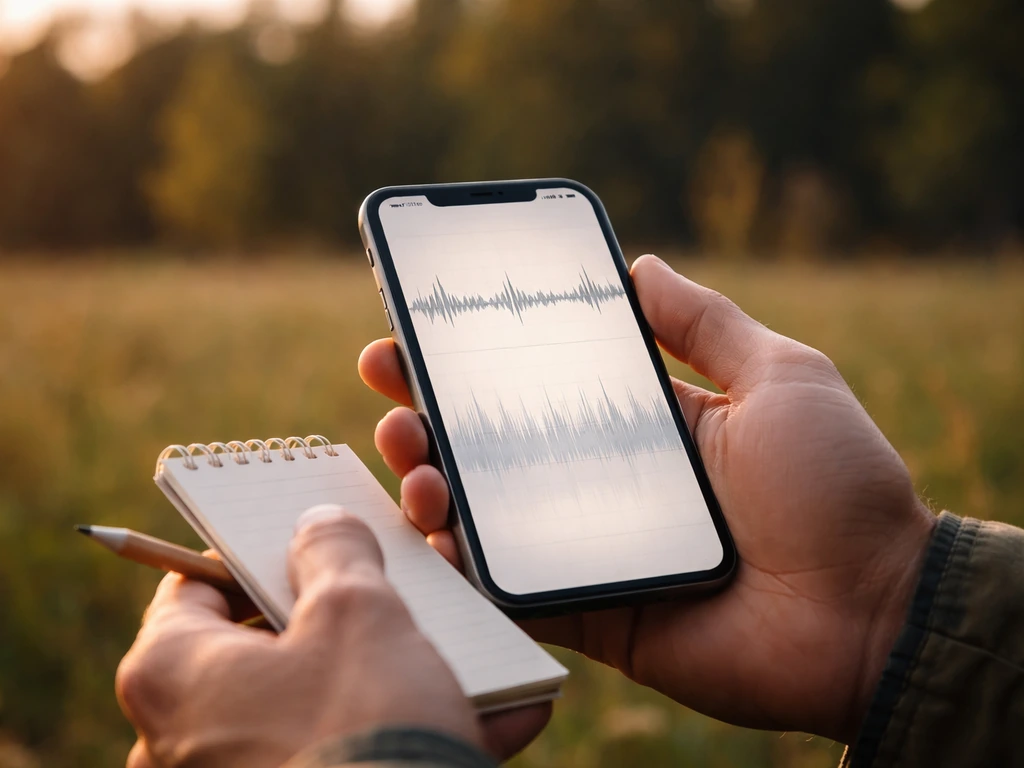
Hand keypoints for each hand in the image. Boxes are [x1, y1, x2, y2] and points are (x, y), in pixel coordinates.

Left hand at [116, 505, 549, 767]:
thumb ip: (334, 551)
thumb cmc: (363, 725)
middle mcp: (186, 738)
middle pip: (265, 645)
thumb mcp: (358, 611)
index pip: (196, 583)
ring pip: (322, 706)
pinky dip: (413, 735)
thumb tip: (319, 526)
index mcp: (171, 672)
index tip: (307, 537)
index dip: (257, 549)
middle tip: (390, 586)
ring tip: (463, 649)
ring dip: (393, 676)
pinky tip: (496, 713)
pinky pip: (356, 758)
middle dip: (340, 615)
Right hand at [358, 254, 935, 743]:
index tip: (420, 326)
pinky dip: (463, 568)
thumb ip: (705, 324)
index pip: (541, 382)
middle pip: (495, 446)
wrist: (871, 613)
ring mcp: (590, 549)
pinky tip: (431, 537)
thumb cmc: (836, 486)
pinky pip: (510, 590)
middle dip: (429, 414)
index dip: (478, 357)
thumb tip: (641, 263)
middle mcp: (605, 483)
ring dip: (431, 483)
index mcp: (645, 426)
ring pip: (486, 515)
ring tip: (409, 457)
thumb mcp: (780, 376)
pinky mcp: (590, 612)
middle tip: (388, 387)